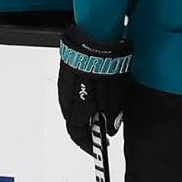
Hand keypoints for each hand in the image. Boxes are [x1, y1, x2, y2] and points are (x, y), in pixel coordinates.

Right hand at [58, 26, 132, 154]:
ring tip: (101, 108)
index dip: (86, 143)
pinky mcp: (66, 69)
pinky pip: (71, 90)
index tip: (96, 148)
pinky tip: (94, 90)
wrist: (95, 33)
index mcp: (78, 105)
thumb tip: (110, 129)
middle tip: (100, 128)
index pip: (77, 133)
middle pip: (73, 120)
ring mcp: (65, 81)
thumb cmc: (107, 63)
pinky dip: (82, 96)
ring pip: (72, 104)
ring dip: (84, 110)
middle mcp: (67, 96)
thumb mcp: (116, 92)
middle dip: (86, 127)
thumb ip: (113, 113)